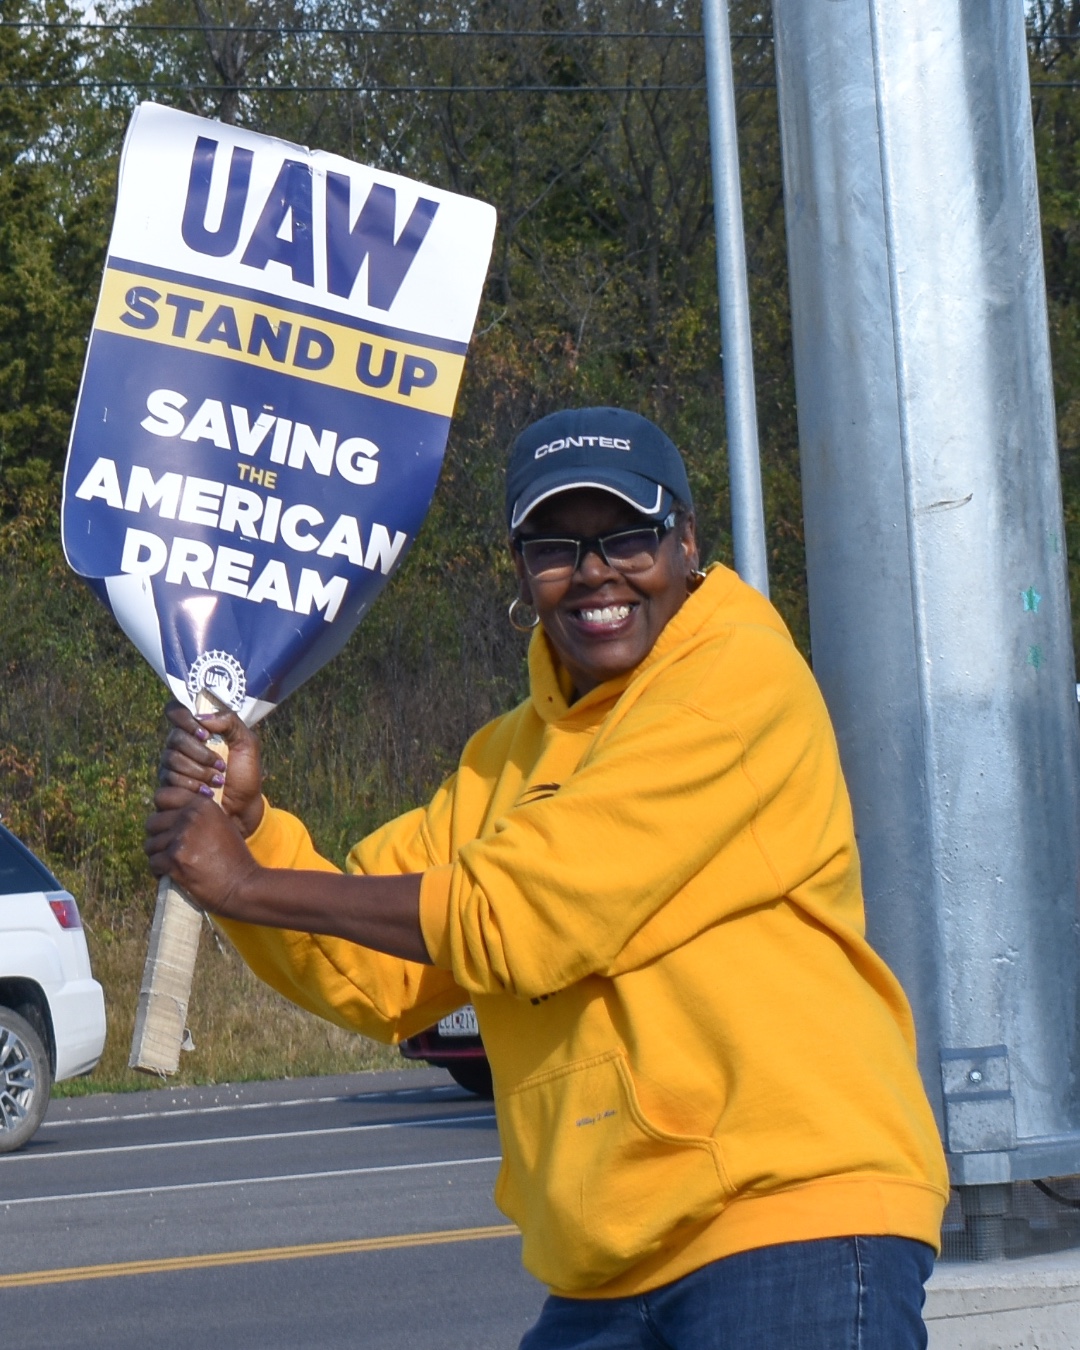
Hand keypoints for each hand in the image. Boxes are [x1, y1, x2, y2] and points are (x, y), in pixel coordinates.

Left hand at [145, 786, 260, 916]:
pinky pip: (153, 862)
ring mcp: (181, 838)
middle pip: (153, 822)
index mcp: (202, 804)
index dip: (162, 813)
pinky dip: (159, 870)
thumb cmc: (233, 857)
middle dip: (158, 836)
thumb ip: (198, 815)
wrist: (242, 884)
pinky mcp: (174, 859)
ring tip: (172, 863)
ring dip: (158, 855)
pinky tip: (170, 874)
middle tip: (169, 848)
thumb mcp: (221, 824)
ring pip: (151, 844)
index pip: (164, 797)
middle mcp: (190, 817)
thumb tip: (170, 813)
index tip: (168, 825)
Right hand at [158, 700, 264, 837]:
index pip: (175, 711)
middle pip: (175, 738)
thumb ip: (230, 722)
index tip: (205, 733)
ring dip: (200, 772)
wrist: (243, 808)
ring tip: (218, 781)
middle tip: (221, 765)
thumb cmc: (245, 774)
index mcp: (196, 730)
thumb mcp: (247, 743)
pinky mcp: (168, 787)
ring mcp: (171, 767)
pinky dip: (192, 787)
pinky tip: (207, 794)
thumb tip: (203, 718)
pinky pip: (169, 781)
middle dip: (200, 753)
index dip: (184, 718)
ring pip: (172, 760)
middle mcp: (179, 746)